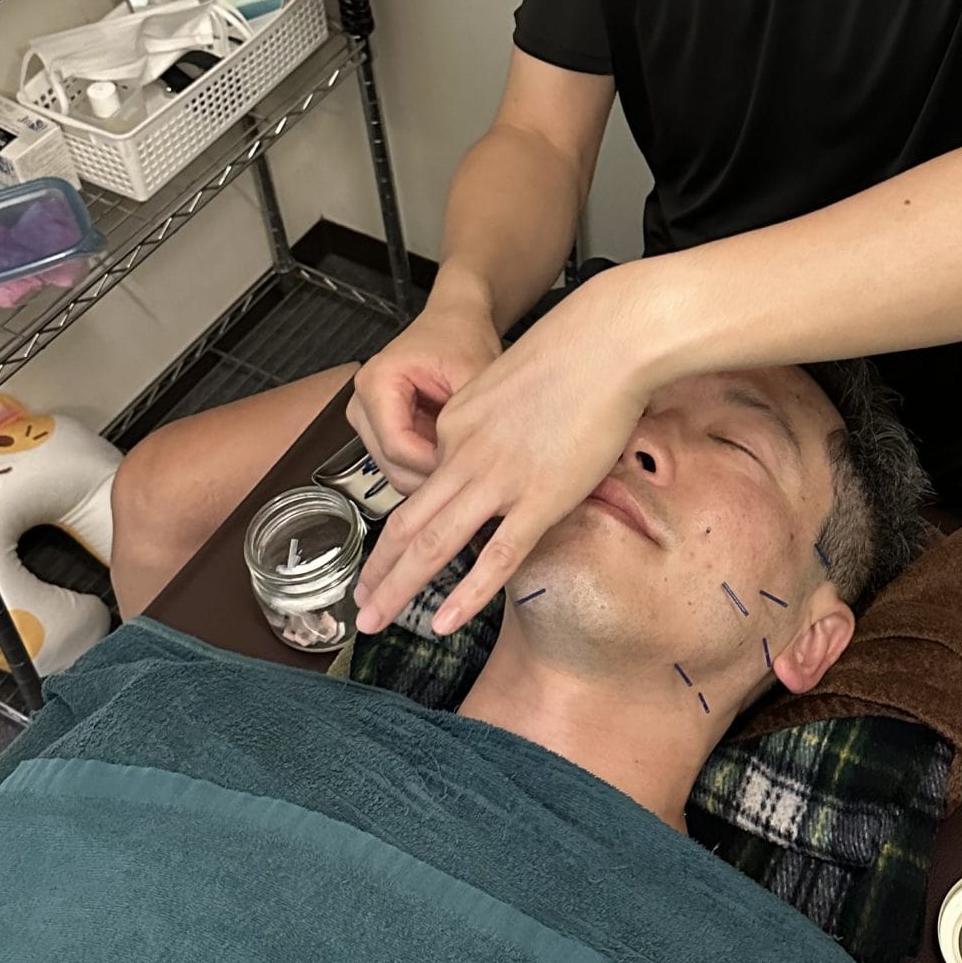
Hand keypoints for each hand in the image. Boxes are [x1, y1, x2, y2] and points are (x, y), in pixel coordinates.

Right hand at [347, 294, 500, 494]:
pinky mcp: (379, 430)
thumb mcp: (473, 374)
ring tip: (460, 454)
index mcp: (377, 382)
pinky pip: (401, 464)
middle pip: (391, 465)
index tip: (463, 464)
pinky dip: (426, 465)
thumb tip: (468, 464)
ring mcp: (368, 419)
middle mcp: (363, 402)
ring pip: (395, 471)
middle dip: (430, 474)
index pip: (397, 446)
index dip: (433, 465)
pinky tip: (449, 450)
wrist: (454, 322)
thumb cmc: (459, 336)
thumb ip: (467, 421)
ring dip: (429, 472)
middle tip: (467, 468)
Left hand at [352, 269, 659, 637]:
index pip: (424, 484)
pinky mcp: (540, 499)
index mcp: (457, 425)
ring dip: (398, 588)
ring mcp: (500, 480)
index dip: (408, 525)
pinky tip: (445, 622)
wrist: (603, 340)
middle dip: (378, 569)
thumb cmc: (574, 353)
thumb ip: (501, 421)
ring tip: (372, 621)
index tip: (399, 554)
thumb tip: (516, 446)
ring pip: (433, 546)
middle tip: (358, 604)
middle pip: (407, 523)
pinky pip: (495, 557)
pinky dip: (466, 594)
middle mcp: (465, 455)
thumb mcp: (511, 384)